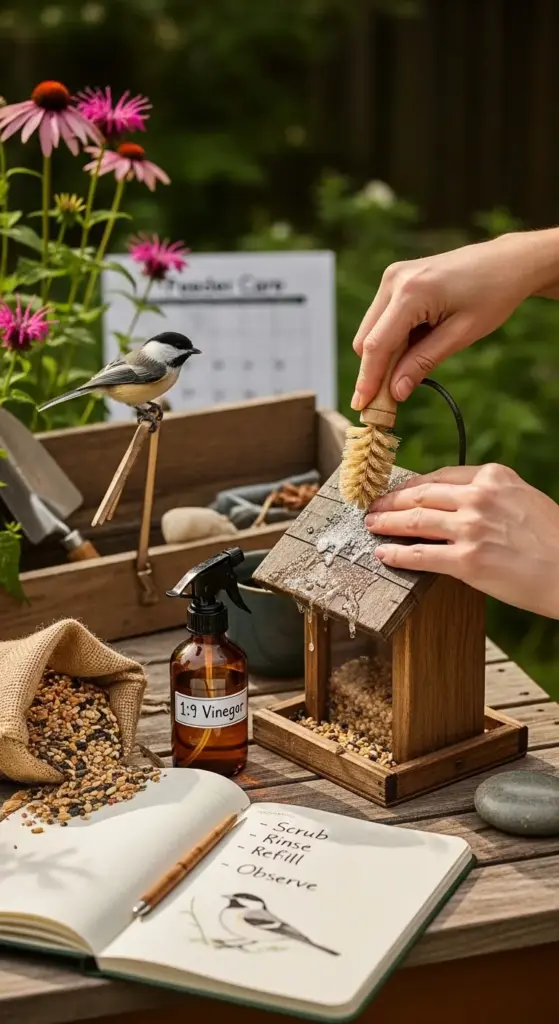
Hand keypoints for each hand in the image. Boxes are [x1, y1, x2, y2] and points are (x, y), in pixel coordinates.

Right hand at [351, 228, 558, 410]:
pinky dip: (391, 339)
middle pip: (366, 340)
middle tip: (392, 398)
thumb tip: (396, 392)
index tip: (362, 407)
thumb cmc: (492, 295)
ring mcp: (393, 277)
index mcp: (411, 292)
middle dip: (374, 370)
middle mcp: (394, 280)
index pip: (377, 345)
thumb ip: (423, 362)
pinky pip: (382, 319)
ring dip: (384, 355)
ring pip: (370, 331)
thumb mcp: (461, 335)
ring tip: (411, 369)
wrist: (506, 262)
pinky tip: (415, 346)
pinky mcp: (396, 279)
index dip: (368, 379)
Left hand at [365, 463, 558, 618]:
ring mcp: (471, 528)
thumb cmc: (553, 539)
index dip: (411, 485)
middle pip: (420, 495)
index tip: (397, 492)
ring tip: (371, 526)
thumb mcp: (523, 499)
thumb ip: (490, 495)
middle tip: (373, 507)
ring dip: (386, 523)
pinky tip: (383, 554)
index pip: (439, 476)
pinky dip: (396, 554)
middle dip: (391, 502)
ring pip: (414, 521)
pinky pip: (420, 555)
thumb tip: (456, 502)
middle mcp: (479, 497)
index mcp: (492, 477)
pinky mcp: (467, 561)